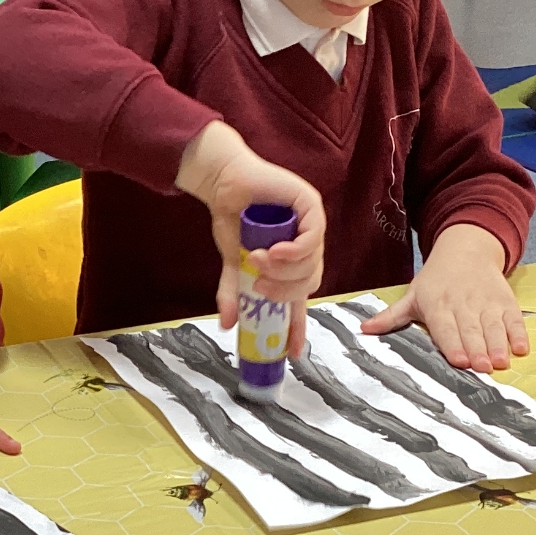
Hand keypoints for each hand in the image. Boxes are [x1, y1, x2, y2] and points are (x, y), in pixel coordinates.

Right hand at [177, 121, 324, 357]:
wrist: (223, 183)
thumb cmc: (231, 218)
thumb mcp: (232, 264)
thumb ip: (233, 292)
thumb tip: (225, 324)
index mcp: (292, 263)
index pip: (301, 299)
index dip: (297, 326)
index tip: (290, 352)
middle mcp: (306, 246)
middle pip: (309, 282)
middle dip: (283, 290)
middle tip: (258, 285)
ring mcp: (311, 226)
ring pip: (311, 263)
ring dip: (283, 269)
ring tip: (256, 260)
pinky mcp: (310, 205)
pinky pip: (312, 238)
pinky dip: (293, 251)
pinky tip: (275, 251)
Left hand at [360, 223, 527, 372]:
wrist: (466, 249)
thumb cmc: (436, 280)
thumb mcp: (412, 295)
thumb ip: (391, 316)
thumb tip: (364, 329)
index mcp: (437, 305)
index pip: (445, 328)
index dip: (452, 344)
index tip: (459, 360)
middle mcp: (463, 304)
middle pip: (471, 330)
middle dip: (477, 349)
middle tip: (482, 367)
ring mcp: (486, 302)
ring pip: (493, 326)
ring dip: (498, 344)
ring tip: (500, 362)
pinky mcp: (505, 300)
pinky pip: (513, 318)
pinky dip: (518, 333)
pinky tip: (521, 348)